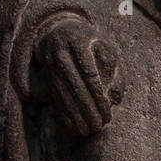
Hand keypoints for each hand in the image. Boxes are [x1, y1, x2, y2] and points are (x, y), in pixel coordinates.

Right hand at [36, 18, 120, 136]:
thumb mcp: (106, 48)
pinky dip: (65, 113)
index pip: (89, 73)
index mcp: (78, 41)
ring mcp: (50, 63)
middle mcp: (60, 52)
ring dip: (76, 115)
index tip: (108, 113)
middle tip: (99, 126)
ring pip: (63, 94)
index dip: (99, 96)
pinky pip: (56, 97)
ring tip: (89, 131)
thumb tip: (114, 98)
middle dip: (88, 109)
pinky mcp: (46, 74)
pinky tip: (74, 126)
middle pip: (75, 86)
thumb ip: (113, 71)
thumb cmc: (90, 42)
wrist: (59, 30)